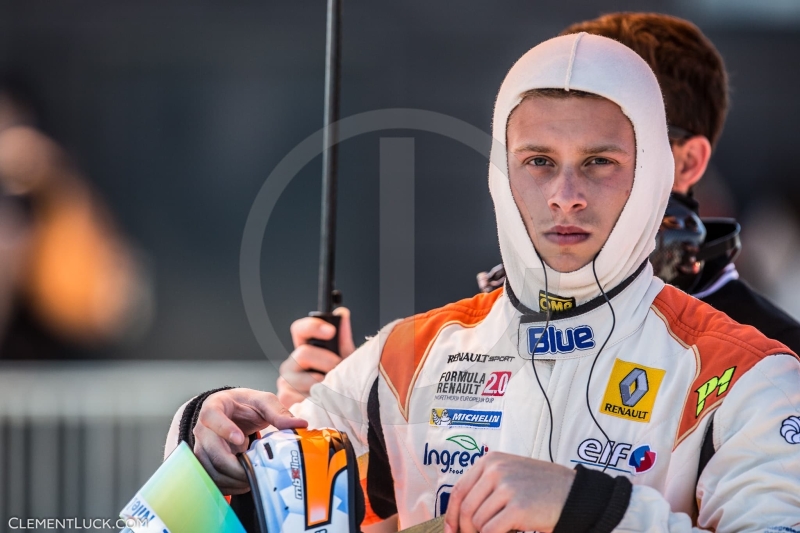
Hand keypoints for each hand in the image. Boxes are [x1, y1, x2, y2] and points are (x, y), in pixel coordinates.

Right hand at [192, 388, 307, 494]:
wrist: (231, 412)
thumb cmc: (244, 405)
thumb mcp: (262, 402)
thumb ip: (278, 412)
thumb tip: (299, 424)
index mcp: (214, 407)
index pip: (211, 417)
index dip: (224, 429)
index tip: (241, 440)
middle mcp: (203, 428)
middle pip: (210, 449)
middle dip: (232, 465)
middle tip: (253, 470)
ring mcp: (202, 446)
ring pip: (209, 467)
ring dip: (231, 478)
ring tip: (252, 479)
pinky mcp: (205, 462)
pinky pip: (211, 478)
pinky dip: (228, 485)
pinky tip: (244, 484)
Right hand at [277, 307, 355, 405]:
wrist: (336, 414)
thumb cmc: (339, 385)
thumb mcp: (344, 361)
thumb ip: (342, 340)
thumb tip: (343, 314)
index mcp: (304, 350)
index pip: (300, 330)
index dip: (313, 326)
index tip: (331, 331)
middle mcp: (291, 364)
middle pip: (304, 353)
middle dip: (327, 361)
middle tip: (339, 370)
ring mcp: (285, 382)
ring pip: (306, 377)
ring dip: (326, 384)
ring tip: (334, 389)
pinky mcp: (285, 399)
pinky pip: (303, 395)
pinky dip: (319, 399)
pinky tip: (325, 402)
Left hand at [444, 452, 574, 532]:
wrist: (574, 493)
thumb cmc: (542, 487)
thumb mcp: (511, 473)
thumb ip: (487, 484)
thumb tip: (460, 513)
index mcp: (491, 461)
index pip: (459, 490)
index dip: (451, 514)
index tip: (451, 530)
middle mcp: (496, 470)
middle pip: (466, 509)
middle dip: (466, 530)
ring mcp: (507, 487)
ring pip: (477, 522)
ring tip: (499, 531)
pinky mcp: (518, 507)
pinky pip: (491, 531)